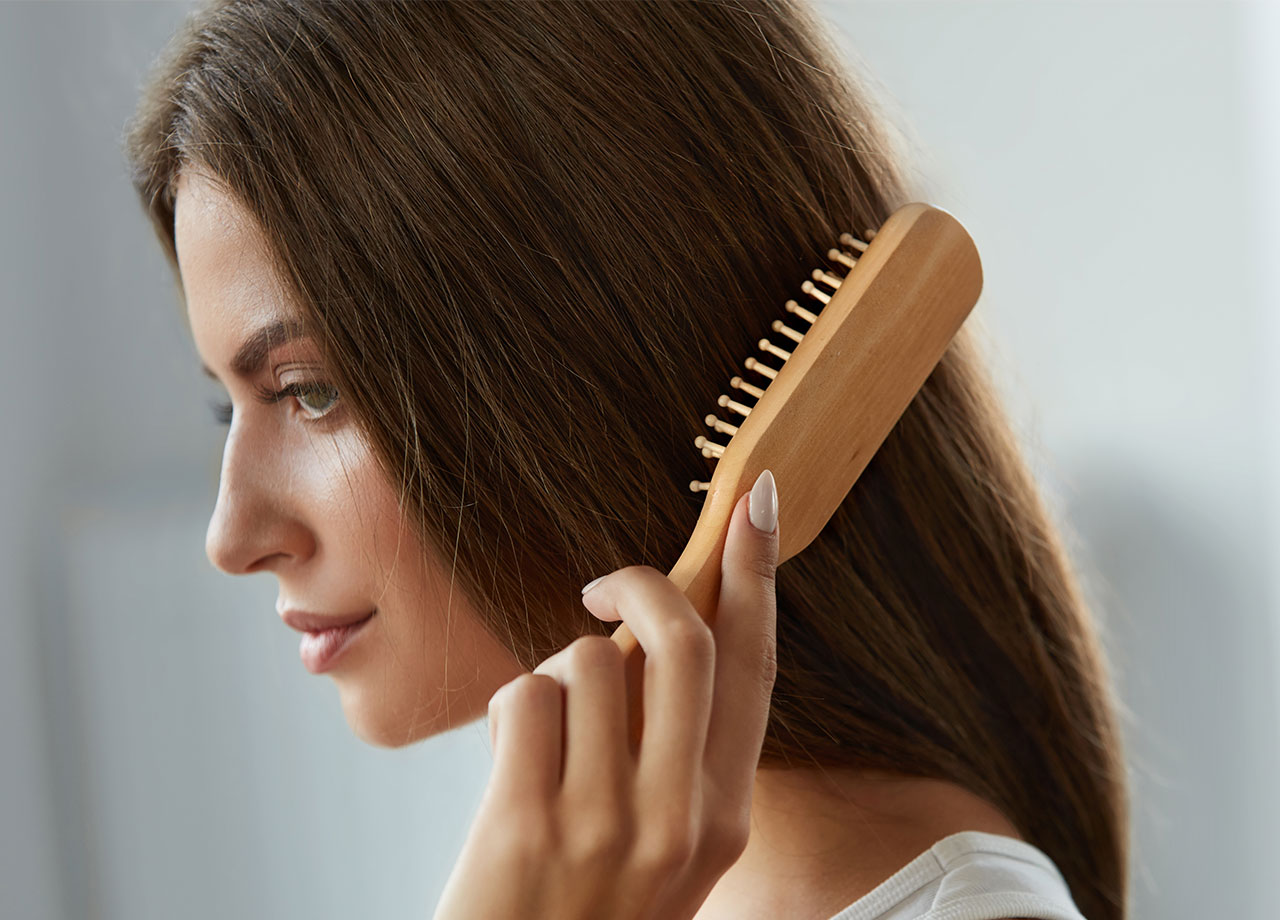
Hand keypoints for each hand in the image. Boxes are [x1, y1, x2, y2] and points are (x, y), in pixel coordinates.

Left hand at [431, 470, 779, 919]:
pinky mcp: (529, 825)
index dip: (758, 575)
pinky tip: (505, 762)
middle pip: (683, 639)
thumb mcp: (661, 845)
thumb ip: (669, 751)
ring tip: (541, 734)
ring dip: (554, 674)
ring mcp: (608, 825)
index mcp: (725, 816)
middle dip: (640, 581)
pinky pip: (525, 697)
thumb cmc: (584, 910)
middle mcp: (683, 818)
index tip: (756, 500)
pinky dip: (509, 710)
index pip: (755, 669)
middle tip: (600, 581)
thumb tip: (640, 636)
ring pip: (588, 658)